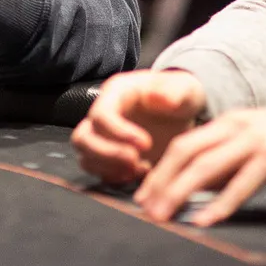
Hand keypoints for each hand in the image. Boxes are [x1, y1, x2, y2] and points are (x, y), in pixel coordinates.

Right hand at [72, 69, 206, 183]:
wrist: (182, 113)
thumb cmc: (179, 96)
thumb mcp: (183, 88)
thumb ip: (174, 91)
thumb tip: (160, 98)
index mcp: (116, 93)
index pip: (101, 114)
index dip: (118, 132)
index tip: (146, 143)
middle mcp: (103, 114)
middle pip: (83, 138)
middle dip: (106, 154)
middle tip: (135, 160)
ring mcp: (104, 136)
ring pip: (85, 156)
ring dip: (109, 168)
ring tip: (139, 168)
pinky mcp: (110, 156)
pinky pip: (98, 170)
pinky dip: (115, 177)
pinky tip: (140, 174)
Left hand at [136, 104, 265, 225]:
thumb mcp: (261, 148)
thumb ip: (233, 163)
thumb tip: (203, 187)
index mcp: (231, 121)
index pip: (184, 145)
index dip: (161, 170)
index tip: (145, 194)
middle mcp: (238, 125)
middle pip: (186, 152)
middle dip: (161, 181)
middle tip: (145, 208)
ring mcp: (256, 138)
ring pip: (206, 166)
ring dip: (179, 192)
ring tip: (163, 215)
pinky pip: (241, 182)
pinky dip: (220, 202)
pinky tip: (206, 219)